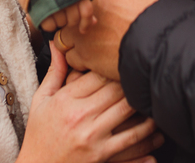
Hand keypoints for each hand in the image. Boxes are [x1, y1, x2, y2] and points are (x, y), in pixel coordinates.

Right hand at [17, 40, 162, 162]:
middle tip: (142, 71)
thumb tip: (57, 43)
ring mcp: (93, 136)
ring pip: (127, 110)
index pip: (96, 74)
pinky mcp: (103, 155)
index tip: (120, 61)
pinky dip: (147, 131)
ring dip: (142, 100)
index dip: (112, 66)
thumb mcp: (40, 101)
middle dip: (130, 79)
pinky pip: (132, 139)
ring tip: (152, 91)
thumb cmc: (39, 134)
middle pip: (115, 89)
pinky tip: (156, 123)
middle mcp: (80, 116)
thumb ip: (54, 72)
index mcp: (64, 100)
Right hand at [40, 0, 95, 33]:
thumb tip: (95, 22)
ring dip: (59, 21)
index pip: (87, 11)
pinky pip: (50, 26)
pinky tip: (47, 16)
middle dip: (70, 20)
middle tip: (64, 14)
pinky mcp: (42, 8)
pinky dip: (49, 25)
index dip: (86, 23)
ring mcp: (54, 2)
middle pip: (74, 20)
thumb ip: (84, 6)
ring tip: (54, 12)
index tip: (82, 30)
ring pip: (62, 23)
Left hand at [63, 0, 177, 79]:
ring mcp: (80, 34)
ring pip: (62, 31)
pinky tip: (91, 50)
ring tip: (87, 31)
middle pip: (63, 5)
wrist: (164, 44)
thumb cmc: (158, 6)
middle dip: (71, 8)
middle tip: (84, 10)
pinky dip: (79, 54)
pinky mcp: (86, 57)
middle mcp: (80, 8)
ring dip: (72, 31)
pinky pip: (70, 56)